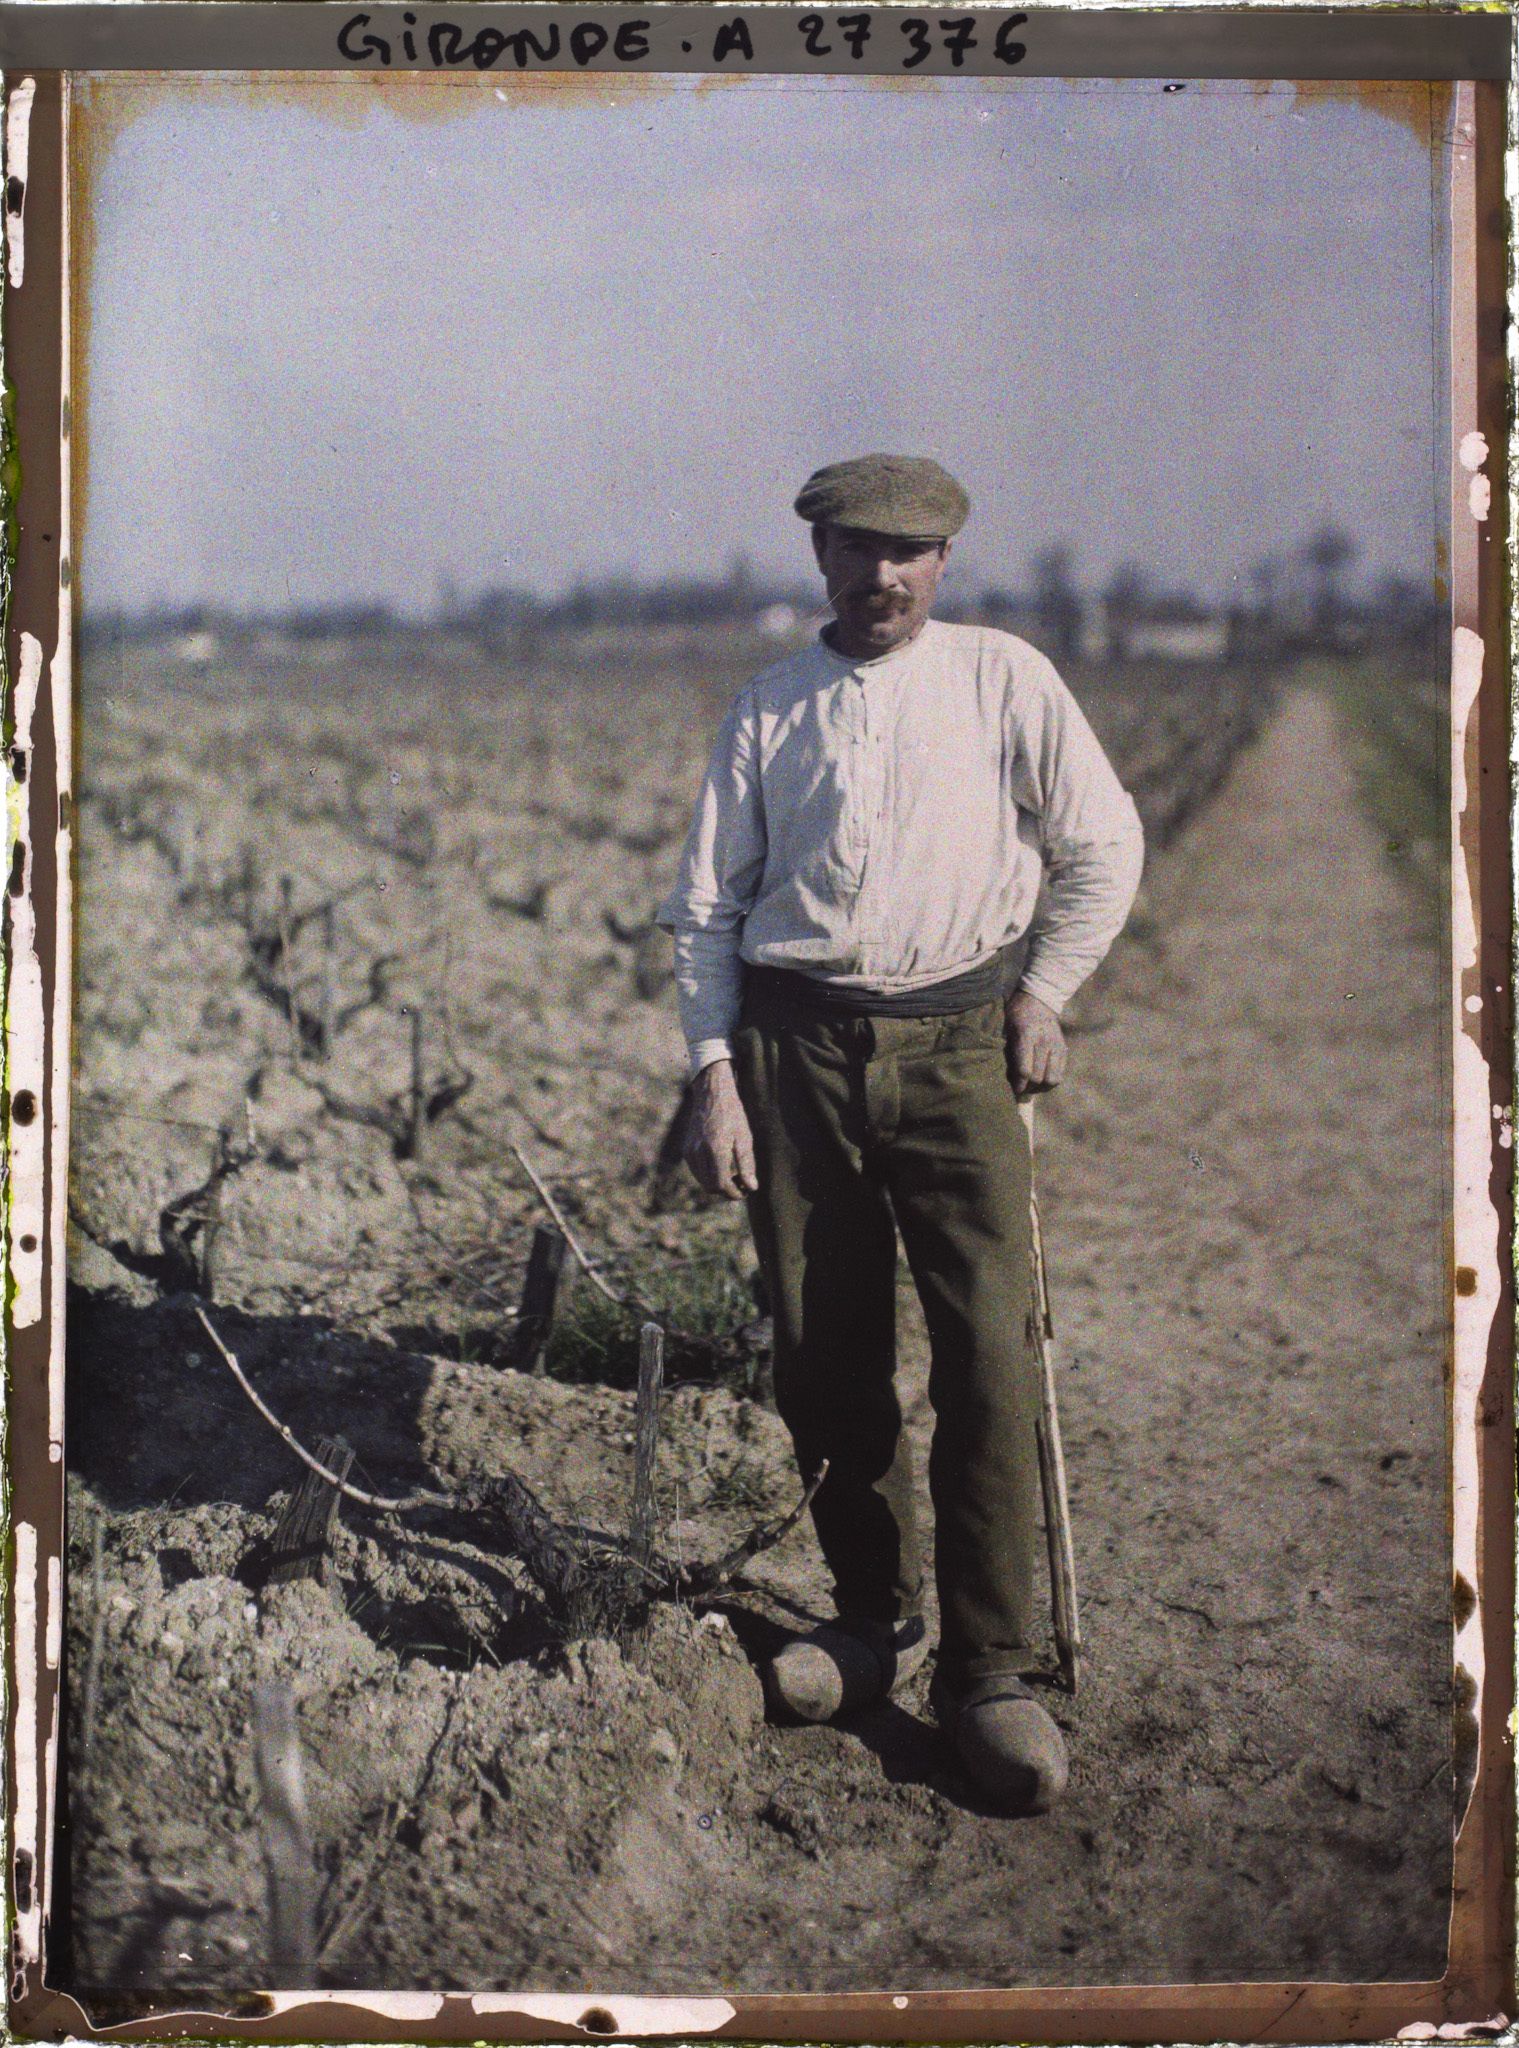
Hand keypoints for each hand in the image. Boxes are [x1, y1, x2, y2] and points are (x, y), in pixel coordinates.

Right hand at [683, 1059, 758, 1199]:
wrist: (711, 1094)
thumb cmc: (732, 1114)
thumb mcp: (745, 1137)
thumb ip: (747, 1164)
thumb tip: (752, 1187)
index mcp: (716, 1149)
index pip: (721, 1184)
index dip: (734, 1193)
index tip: (745, 1191)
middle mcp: (699, 1152)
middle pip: (710, 1186)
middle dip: (726, 1190)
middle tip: (742, 1184)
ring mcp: (690, 1151)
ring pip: (703, 1181)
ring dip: (717, 1184)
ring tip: (734, 1175)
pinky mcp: (686, 1149)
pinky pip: (697, 1171)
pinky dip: (709, 1175)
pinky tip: (722, 1166)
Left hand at [1004, 989, 1066, 1096]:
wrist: (1038, 999)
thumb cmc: (1015, 1015)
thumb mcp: (1005, 1028)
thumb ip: (1006, 1051)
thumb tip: (1004, 1077)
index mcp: (1026, 1036)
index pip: (1025, 1070)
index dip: (1019, 1085)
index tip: (1014, 1089)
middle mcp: (1044, 1042)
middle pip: (1038, 1077)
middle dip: (1028, 1088)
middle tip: (1020, 1088)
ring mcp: (1056, 1046)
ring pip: (1052, 1079)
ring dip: (1041, 1087)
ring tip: (1031, 1085)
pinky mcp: (1063, 1049)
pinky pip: (1059, 1074)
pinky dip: (1050, 1081)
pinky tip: (1040, 1078)